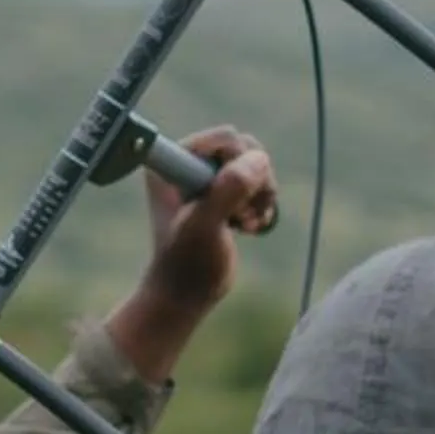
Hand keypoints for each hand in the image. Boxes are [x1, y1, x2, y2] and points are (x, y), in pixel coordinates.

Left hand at [107, 126, 277, 382]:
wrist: (186, 294)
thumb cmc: (188, 264)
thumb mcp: (205, 226)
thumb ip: (228, 190)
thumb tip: (260, 158)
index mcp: (172, 162)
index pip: (225, 139)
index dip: (240, 168)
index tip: (233, 206)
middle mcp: (187, 162)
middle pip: (245, 148)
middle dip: (254, 182)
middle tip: (245, 215)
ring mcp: (206, 177)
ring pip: (255, 165)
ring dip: (261, 195)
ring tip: (247, 224)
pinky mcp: (222, 193)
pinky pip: (257, 182)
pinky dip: (262, 203)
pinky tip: (249, 227)